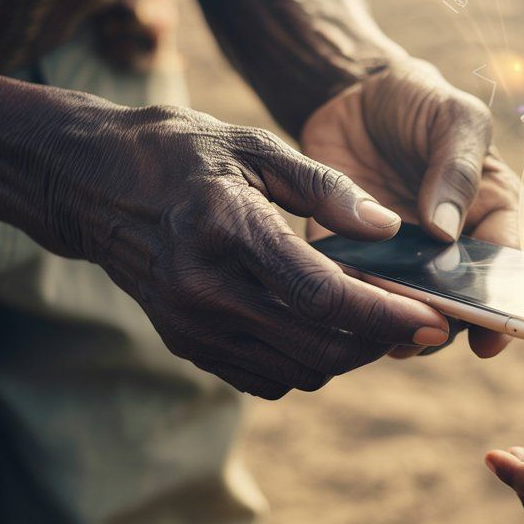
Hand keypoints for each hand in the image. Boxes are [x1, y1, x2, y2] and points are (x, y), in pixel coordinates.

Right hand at [41, 103, 450, 398]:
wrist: (90, 183)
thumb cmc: (181, 153)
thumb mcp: (254, 145)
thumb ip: (326, 187)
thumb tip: (388, 230)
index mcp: (226, 229)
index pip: (321, 296)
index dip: (386, 317)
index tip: (433, 320)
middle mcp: (203, 290)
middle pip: (316, 348)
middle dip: (379, 344)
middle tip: (418, 323)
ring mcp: (190, 326)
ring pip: (297, 372)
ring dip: (347, 355)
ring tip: (375, 319)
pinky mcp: (186, 345)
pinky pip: (266, 378)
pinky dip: (307, 361)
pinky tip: (325, 326)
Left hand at [300, 60, 519, 358]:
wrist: (354, 93)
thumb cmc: (422, 102)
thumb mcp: (455, 118)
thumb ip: (457, 168)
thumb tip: (446, 230)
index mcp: (490, 215)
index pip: (504, 272)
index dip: (500, 310)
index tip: (488, 339)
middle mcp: (449, 249)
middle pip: (454, 303)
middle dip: (442, 324)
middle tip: (425, 332)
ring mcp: (399, 258)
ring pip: (402, 308)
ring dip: (394, 325)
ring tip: (384, 334)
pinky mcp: (348, 254)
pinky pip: (349, 287)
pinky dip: (347, 304)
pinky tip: (343, 310)